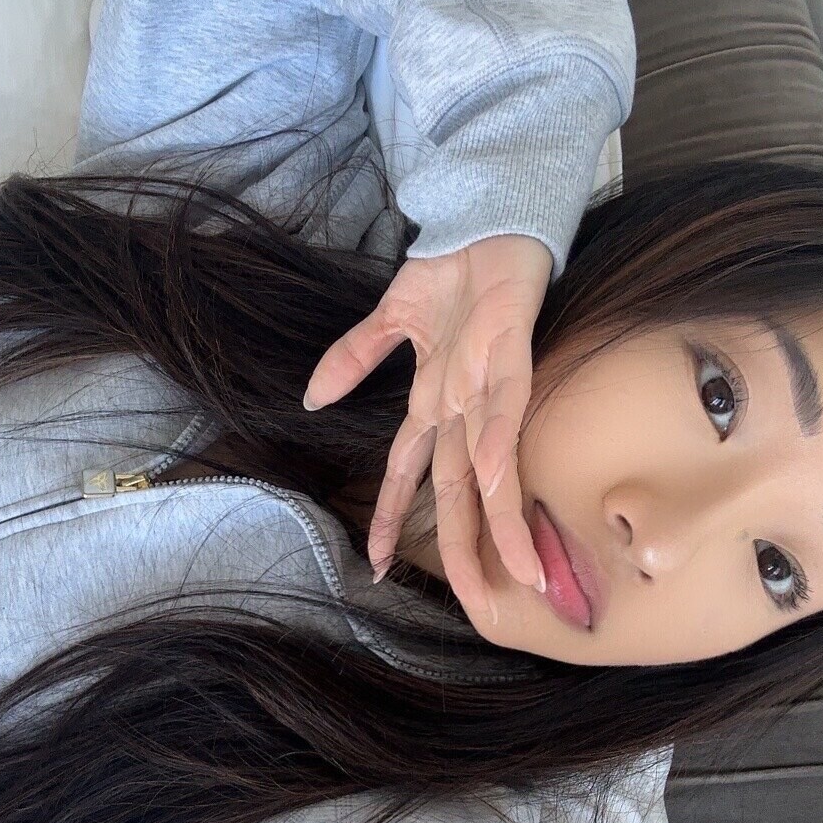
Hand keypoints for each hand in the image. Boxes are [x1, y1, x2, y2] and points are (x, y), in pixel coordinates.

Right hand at [303, 233, 551, 626]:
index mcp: (434, 401)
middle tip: (476, 605)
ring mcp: (488, 384)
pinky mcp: (511, 351)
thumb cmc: (451, 269)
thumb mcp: (391, 316)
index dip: (397, 518)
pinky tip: (498, 477)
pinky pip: (503, 403)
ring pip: (491, 466)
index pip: (410, 472)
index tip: (380, 567)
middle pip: (459, 490)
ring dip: (498, 521)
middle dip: (463, 548)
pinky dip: (499, 439)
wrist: (489, 217)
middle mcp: (462, 405)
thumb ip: (354, 357)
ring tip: (510, 572)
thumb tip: (312, 399)